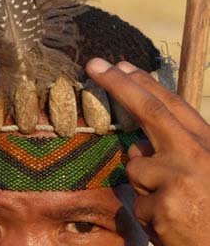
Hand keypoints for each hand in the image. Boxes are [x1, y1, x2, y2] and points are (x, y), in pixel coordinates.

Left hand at [86, 58, 209, 245]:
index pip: (173, 106)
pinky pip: (136, 203)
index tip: (121, 66)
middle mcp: (198, 156)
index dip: (145, 84)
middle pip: (150, 112)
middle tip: (93, 65)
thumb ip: (178, 153)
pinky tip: (171, 227)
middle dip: (119, 85)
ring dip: (145, 188)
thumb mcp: (206, 174)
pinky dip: (148, 215)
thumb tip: (137, 142)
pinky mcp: (164, 205)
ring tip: (175, 210)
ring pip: (135, 169)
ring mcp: (180, 179)